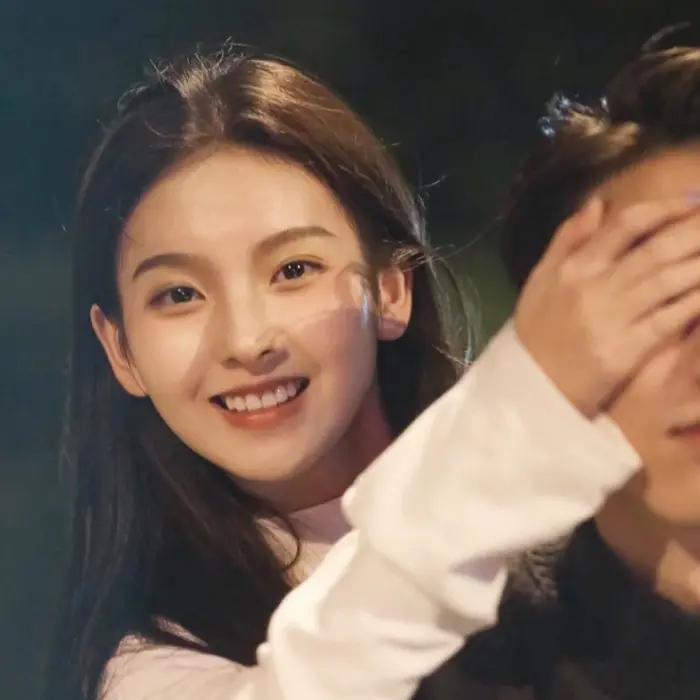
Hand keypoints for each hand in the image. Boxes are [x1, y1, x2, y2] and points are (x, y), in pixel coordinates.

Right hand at [515, 196, 699, 417]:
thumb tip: (597, 202)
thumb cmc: (536, 334)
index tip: (692, 201)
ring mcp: (612, 320)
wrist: (530, 389)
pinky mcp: (627, 351)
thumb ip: (565, 241)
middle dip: (696, 230)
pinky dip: (696, 301)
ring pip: (669, 281)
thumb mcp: (539, 281)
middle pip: (656, 250)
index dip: (664, 209)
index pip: (625, 225)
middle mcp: (594, 288)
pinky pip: (670, 319)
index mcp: (573, 268)